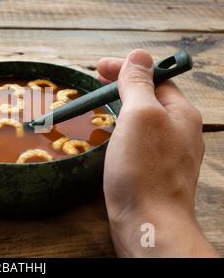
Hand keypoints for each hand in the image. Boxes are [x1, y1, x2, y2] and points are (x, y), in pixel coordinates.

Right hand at [98, 49, 218, 256]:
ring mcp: (167, 154)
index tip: (98, 67)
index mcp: (181, 113)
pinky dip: (122, 131)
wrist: (148, 223)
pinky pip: (139, 141)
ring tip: (100, 106)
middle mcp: (179, 132)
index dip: (127, 67)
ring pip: (143, 120)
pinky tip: (110, 137)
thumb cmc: (144, 169)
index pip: (155, 78)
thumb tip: (139, 55)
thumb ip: (139, 84)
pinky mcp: (153, 172)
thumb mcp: (140, 115)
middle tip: (96, 83)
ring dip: (122, 108)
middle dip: (123, 86)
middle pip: (150, 98)